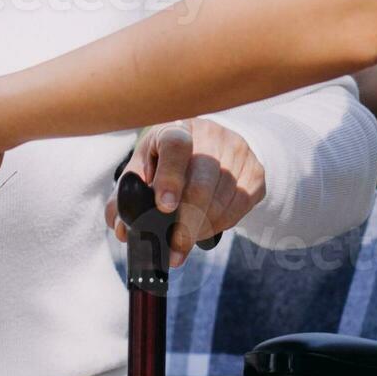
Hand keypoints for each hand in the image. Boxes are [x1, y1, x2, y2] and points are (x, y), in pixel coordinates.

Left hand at [106, 119, 264, 267]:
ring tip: (187, 241)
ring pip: (223, 197)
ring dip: (204, 227)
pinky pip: (241, 205)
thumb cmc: (168, 161)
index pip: (176, 146)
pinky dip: (223, 223)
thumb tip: (120, 229)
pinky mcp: (255, 170)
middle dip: (188, 222)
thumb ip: (126, 198)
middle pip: (203, 181)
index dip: (170, 177)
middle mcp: (209, 134)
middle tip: (176, 247)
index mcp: (175, 128)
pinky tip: (207, 228)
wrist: (211, 146)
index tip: (164, 207)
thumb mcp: (144, 169)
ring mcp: (237, 150)